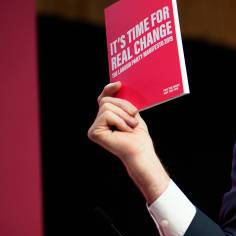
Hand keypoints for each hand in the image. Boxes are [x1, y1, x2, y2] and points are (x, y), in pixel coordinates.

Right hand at [88, 82, 168, 202]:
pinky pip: (107, 115)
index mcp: (107, 116)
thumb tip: (118, 85)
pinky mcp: (94, 132)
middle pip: (106, 100)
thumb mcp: (132, 113)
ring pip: (107, 106)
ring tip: (130, 127)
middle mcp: (98, 121)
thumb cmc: (138, 135)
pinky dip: (119, 121)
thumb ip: (123, 102)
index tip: (119, 84)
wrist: (141, 151)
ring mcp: (95, 127)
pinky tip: (123, 131)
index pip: (104, 98)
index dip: (109, 89)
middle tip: (133, 118)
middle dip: (123, 106)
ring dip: (124, 116)